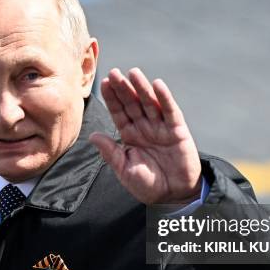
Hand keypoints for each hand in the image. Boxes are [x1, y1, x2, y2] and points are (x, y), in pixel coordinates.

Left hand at [89, 68, 201, 204]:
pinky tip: (157, 85)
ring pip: (149, 103)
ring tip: (133, 73)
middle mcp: (144, 128)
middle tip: (114, 72)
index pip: (119, 112)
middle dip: (123, 88)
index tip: (104, 82)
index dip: (112, 98)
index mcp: (130, 136)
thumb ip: (111, 152)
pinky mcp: (177, 131)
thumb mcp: (124, 170)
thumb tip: (93, 135)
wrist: (173, 197)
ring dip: (141, 88)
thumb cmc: (147, 185)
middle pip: (132, 103)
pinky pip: (170, 111)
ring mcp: (161, 128)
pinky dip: (165, 98)